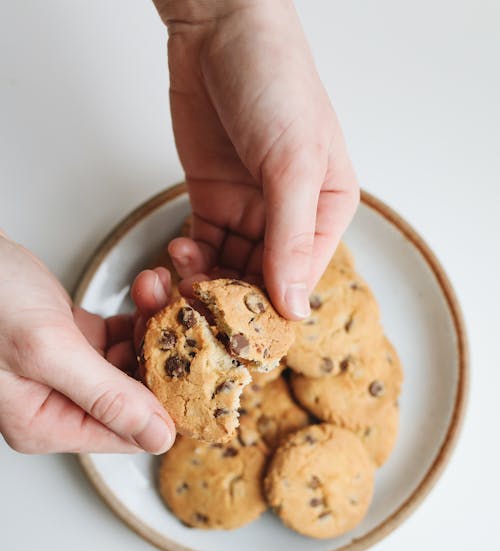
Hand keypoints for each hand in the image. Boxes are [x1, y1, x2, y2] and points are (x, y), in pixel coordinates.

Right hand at [0, 231, 174, 453]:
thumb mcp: (46, 350)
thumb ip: (104, 396)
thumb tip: (157, 437)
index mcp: (46, 423)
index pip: (128, 434)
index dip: (169, 404)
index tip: (199, 371)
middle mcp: (56, 404)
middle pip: (134, 397)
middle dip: (163, 357)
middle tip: (180, 320)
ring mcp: (62, 371)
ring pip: (130, 362)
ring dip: (152, 328)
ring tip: (158, 293)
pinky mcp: (66, 339)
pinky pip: (117, 337)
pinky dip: (135, 315)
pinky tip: (144, 292)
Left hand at [153, 0, 358, 318]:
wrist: (221, 29)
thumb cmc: (276, 81)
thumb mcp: (292, 163)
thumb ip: (292, 239)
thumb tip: (295, 307)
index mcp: (326, 211)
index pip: (302, 278)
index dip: (271, 308)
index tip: (241, 330)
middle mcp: (289, 218)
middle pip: (262, 281)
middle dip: (230, 299)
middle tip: (199, 311)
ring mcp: (248, 210)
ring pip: (227, 269)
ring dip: (203, 283)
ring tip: (181, 281)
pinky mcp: (212, 201)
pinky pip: (202, 247)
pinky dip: (187, 260)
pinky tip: (177, 257)